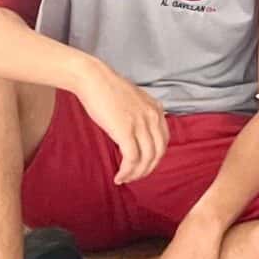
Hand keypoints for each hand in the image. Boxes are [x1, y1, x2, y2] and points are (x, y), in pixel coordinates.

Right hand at [75, 61, 167, 181]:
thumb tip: (137, 133)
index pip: (164, 141)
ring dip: (136, 173)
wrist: (94, 79)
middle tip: (134, 176)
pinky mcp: (126, 131)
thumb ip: (141, 115)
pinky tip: (119, 176)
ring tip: (125, 179)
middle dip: (147, 169)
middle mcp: (153, 117)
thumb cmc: (108, 90)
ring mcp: (141, 124)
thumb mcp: (134, 101)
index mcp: (157, 109)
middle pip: (158, 153)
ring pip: (146, 159)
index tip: (142, 165)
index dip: (154, 157)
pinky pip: (132, 159)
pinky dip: (127, 171)